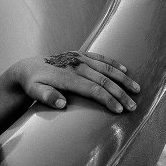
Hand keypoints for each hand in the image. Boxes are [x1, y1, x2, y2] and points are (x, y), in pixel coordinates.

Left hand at [13, 51, 139, 113]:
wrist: (28, 68)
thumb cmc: (33, 83)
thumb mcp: (33, 91)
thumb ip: (46, 96)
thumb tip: (61, 104)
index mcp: (67, 76)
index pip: (93, 89)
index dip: (107, 99)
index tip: (119, 110)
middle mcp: (75, 65)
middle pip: (103, 80)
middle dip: (120, 93)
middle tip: (133, 106)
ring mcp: (78, 58)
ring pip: (106, 68)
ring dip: (123, 79)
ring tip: (137, 90)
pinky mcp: (79, 54)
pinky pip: (100, 58)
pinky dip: (113, 63)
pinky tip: (125, 70)